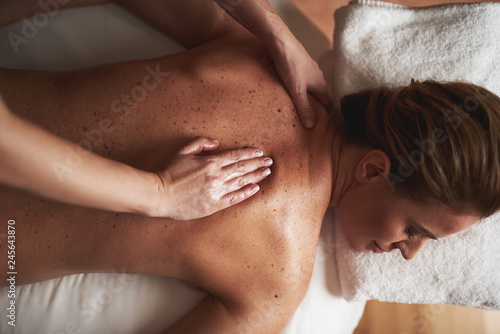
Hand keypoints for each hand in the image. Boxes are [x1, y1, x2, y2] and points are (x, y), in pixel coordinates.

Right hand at [154, 137, 272, 219]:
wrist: (160, 195)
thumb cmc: (170, 172)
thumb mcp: (183, 151)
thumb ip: (200, 143)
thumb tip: (217, 143)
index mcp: (210, 162)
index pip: (235, 156)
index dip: (249, 153)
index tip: (260, 152)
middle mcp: (216, 176)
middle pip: (242, 168)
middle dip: (258, 163)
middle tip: (269, 161)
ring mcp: (216, 191)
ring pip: (241, 182)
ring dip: (256, 176)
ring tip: (267, 172)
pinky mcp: (214, 205)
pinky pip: (234, 198)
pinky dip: (246, 193)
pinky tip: (255, 188)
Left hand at [269, 34, 331, 128]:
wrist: (281, 42)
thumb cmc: (290, 66)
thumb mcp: (297, 91)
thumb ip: (304, 108)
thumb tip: (311, 126)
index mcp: (320, 84)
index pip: (328, 104)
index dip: (324, 115)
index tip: (318, 124)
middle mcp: (318, 76)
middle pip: (319, 95)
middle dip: (314, 106)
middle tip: (306, 117)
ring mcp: (309, 69)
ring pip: (310, 86)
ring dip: (306, 96)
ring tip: (296, 106)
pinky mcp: (299, 64)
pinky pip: (302, 79)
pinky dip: (299, 86)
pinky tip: (289, 89)